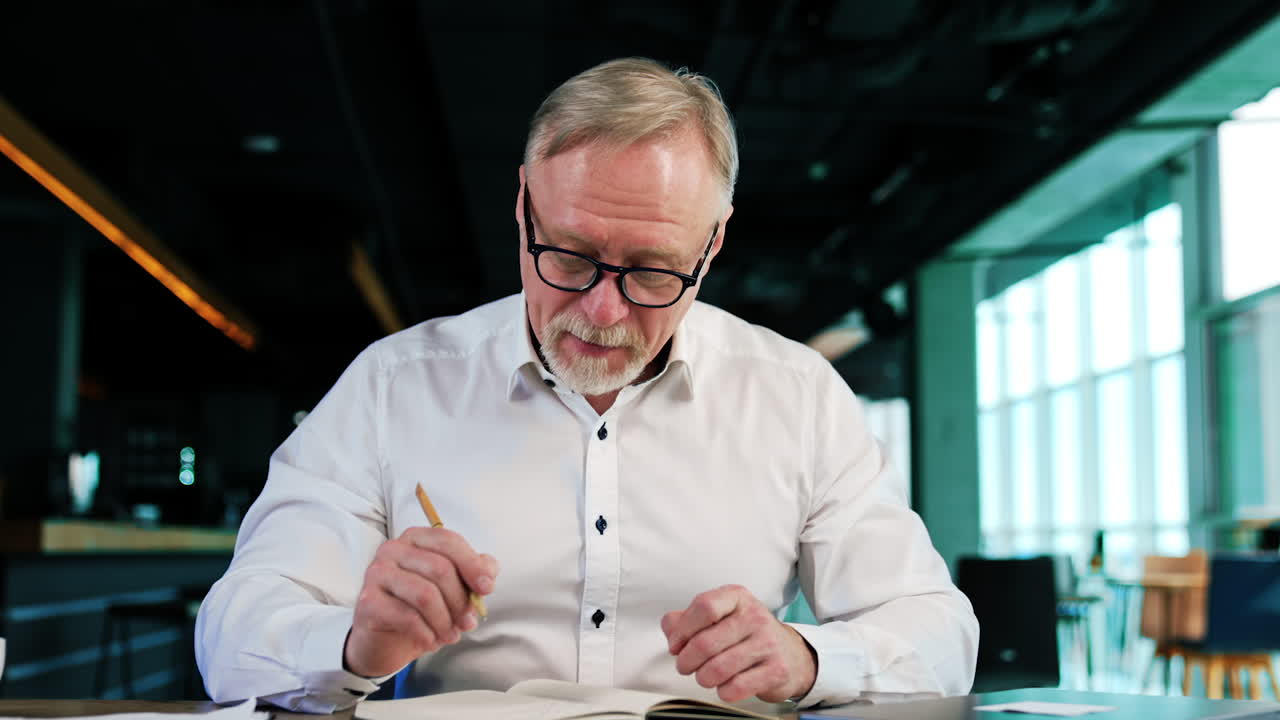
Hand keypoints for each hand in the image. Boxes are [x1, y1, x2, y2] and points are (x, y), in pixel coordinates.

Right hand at [344, 527, 497, 677]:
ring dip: (445, 621)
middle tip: (468, 623)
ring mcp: (376, 574)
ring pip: (425, 595)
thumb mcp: (453, 588)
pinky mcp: (368, 602)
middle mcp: (392, 549)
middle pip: (440, 569)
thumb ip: (474, 573)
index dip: (472, 565)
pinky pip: (408, 617)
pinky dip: (427, 634)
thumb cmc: (422, 608)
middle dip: (461, 601)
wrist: (385, 640)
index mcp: (415, 538)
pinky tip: (430, 641)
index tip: (487, 589)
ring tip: (451, 635)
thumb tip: (487, 577)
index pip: (448, 541)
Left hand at [661, 585, 816, 702]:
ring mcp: (767, 643)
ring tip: (706, 676)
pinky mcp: (776, 670)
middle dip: (686, 661)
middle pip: (705, 643)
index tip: (676, 645)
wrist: (791, 655)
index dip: (682, 630)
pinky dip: (723, 691)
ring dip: (703, 678)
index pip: (704, 606)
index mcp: (736, 597)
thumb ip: (687, 619)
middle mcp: (754, 616)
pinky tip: (726, 685)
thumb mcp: (719, 617)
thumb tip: (670, 627)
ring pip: (717, 668)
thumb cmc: (747, 635)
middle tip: (686, 666)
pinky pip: (735, 687)